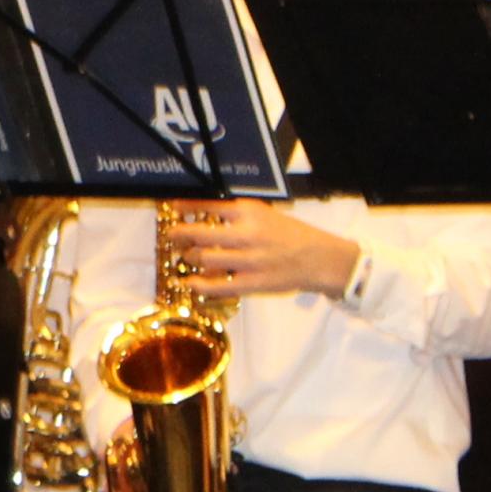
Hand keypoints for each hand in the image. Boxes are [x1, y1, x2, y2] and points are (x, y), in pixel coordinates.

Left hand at [154, 199, 360, 300]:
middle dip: (180, 234)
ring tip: (185, 256)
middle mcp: (247, 233)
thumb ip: (236, 218)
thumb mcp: (265, 214)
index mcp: (250, 212)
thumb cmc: (290, 234)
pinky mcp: (253, 282)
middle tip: (171, 235)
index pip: (208, 206)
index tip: (172, 208)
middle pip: (200, 233)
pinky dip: (199, 284)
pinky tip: (189, 282)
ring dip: (189, 257)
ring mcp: (249, 260)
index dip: (185, 207)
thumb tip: (203, 221)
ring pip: (205, 258)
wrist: (319, 258)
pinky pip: (219, 285)